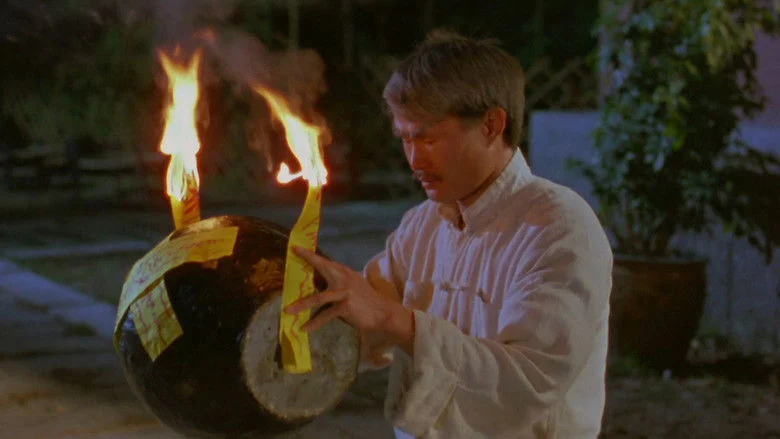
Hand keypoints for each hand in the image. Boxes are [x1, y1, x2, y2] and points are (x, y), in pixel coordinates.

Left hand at [285, 246, 414, 351]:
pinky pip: (326, 315)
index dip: (311, 255)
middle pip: (322, 268)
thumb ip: (337, 283)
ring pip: (318, 298)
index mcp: (345, 273)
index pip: (326, 262)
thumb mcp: (353, 286)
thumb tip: (318, 283)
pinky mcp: (345, 306)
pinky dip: (315, 323)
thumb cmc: (366, 301)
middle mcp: (344, 278)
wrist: (384, 312)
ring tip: (288, 310)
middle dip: (308, 260)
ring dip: (301, 304)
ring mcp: (344, 292)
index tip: (297, 247)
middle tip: (292, 253)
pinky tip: (306, 328)